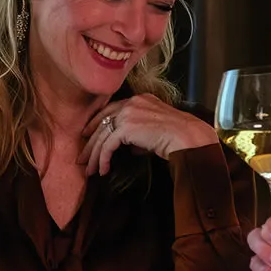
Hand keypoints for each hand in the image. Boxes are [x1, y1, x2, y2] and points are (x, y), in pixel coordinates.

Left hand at [79, 93, 216, 175]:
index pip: (111, 109)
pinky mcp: (126, 127)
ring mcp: (128, 113)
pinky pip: (108, 145)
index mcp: (140, 99)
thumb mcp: (156, 130)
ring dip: (94, 155)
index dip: (96, 122)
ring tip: (89, 170)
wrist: (188, 138)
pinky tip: (103, 170)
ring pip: (102, 135)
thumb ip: (141, 135)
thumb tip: (130, 147)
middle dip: (90, 141)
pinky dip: (103, 159)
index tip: (87, 135)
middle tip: (82, 157)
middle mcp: (132, 103)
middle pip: (103, 121)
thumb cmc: (179, 137)